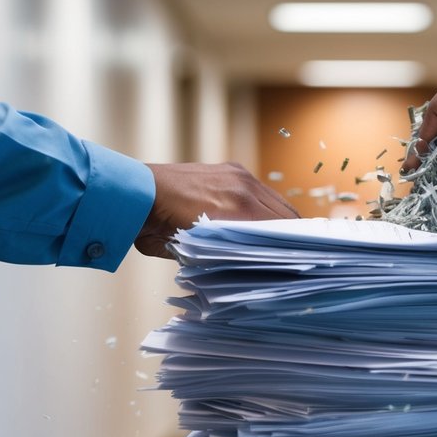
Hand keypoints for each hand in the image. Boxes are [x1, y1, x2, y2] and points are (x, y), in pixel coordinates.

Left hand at [134, 162, 298, 256]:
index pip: (283, 229)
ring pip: (275, 201)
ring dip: (279, 220)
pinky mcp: (230, 168)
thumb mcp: (194, 253)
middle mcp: (244, 187)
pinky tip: (262, 221)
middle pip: (286, 214)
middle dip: (292, 235)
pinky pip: (259, 190)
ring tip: (283, 240)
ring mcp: (238, 175)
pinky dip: (264, 206)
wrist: (132, 195)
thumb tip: (251, 267)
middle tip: (298, 255)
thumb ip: (227, 256)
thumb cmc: (157, 229)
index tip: (303, 260)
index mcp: (239, 209)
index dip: (296, 246)